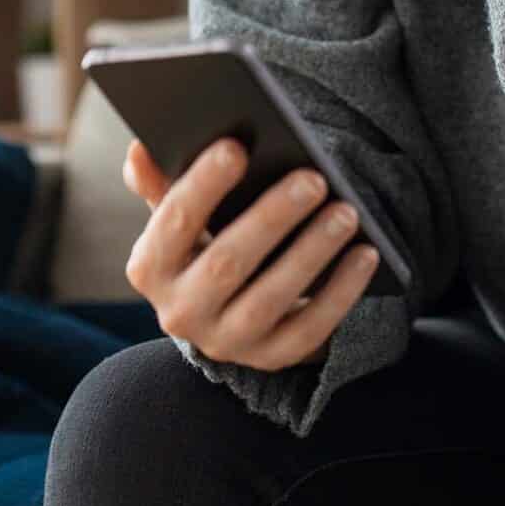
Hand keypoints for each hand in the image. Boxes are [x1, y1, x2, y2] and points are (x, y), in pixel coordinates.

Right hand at [121, 136, 380, 369]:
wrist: (225, 315)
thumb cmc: (204, 246)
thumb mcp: (178, 220)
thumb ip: (161, 184)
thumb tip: (140, 149)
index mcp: (149, 268)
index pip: (172, 222)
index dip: (202, 185)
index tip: (236, 147)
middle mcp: (180, 312)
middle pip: (227, 262)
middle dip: (272, 217)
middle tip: (314, 179)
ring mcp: (226, 341)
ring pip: (271, 297)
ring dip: (312, 252)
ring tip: (346, 212)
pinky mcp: (271, 358)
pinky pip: (310, 328)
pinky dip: (341, 291)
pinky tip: (365, 254)